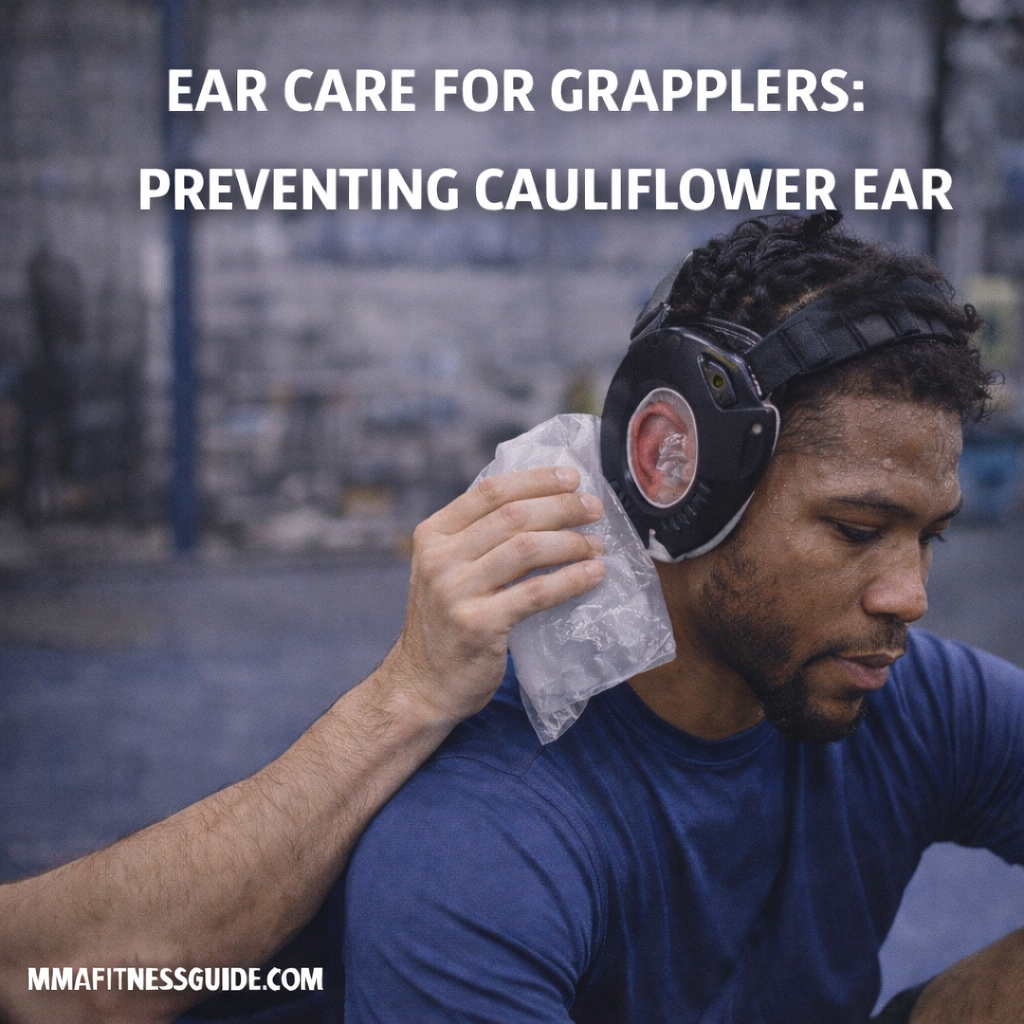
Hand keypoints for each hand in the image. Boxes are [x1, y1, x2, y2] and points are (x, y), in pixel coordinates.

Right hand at [382, 466, 605, 723]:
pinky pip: (535, 593)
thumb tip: (543, 503)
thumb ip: (478, 539)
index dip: (536, 480)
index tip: (572, 477)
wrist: (421, 686)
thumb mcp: (446, 571)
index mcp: (432, 535)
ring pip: (526, 548)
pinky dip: (571, 579)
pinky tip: (593, 574)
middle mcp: (439, 558)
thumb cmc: (445, 625)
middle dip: (562, 507)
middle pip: (513, 516)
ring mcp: (456, 592)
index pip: (490, 491)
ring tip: (597, 545)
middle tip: (595, 509)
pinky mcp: (478, 625)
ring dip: (571, 542)